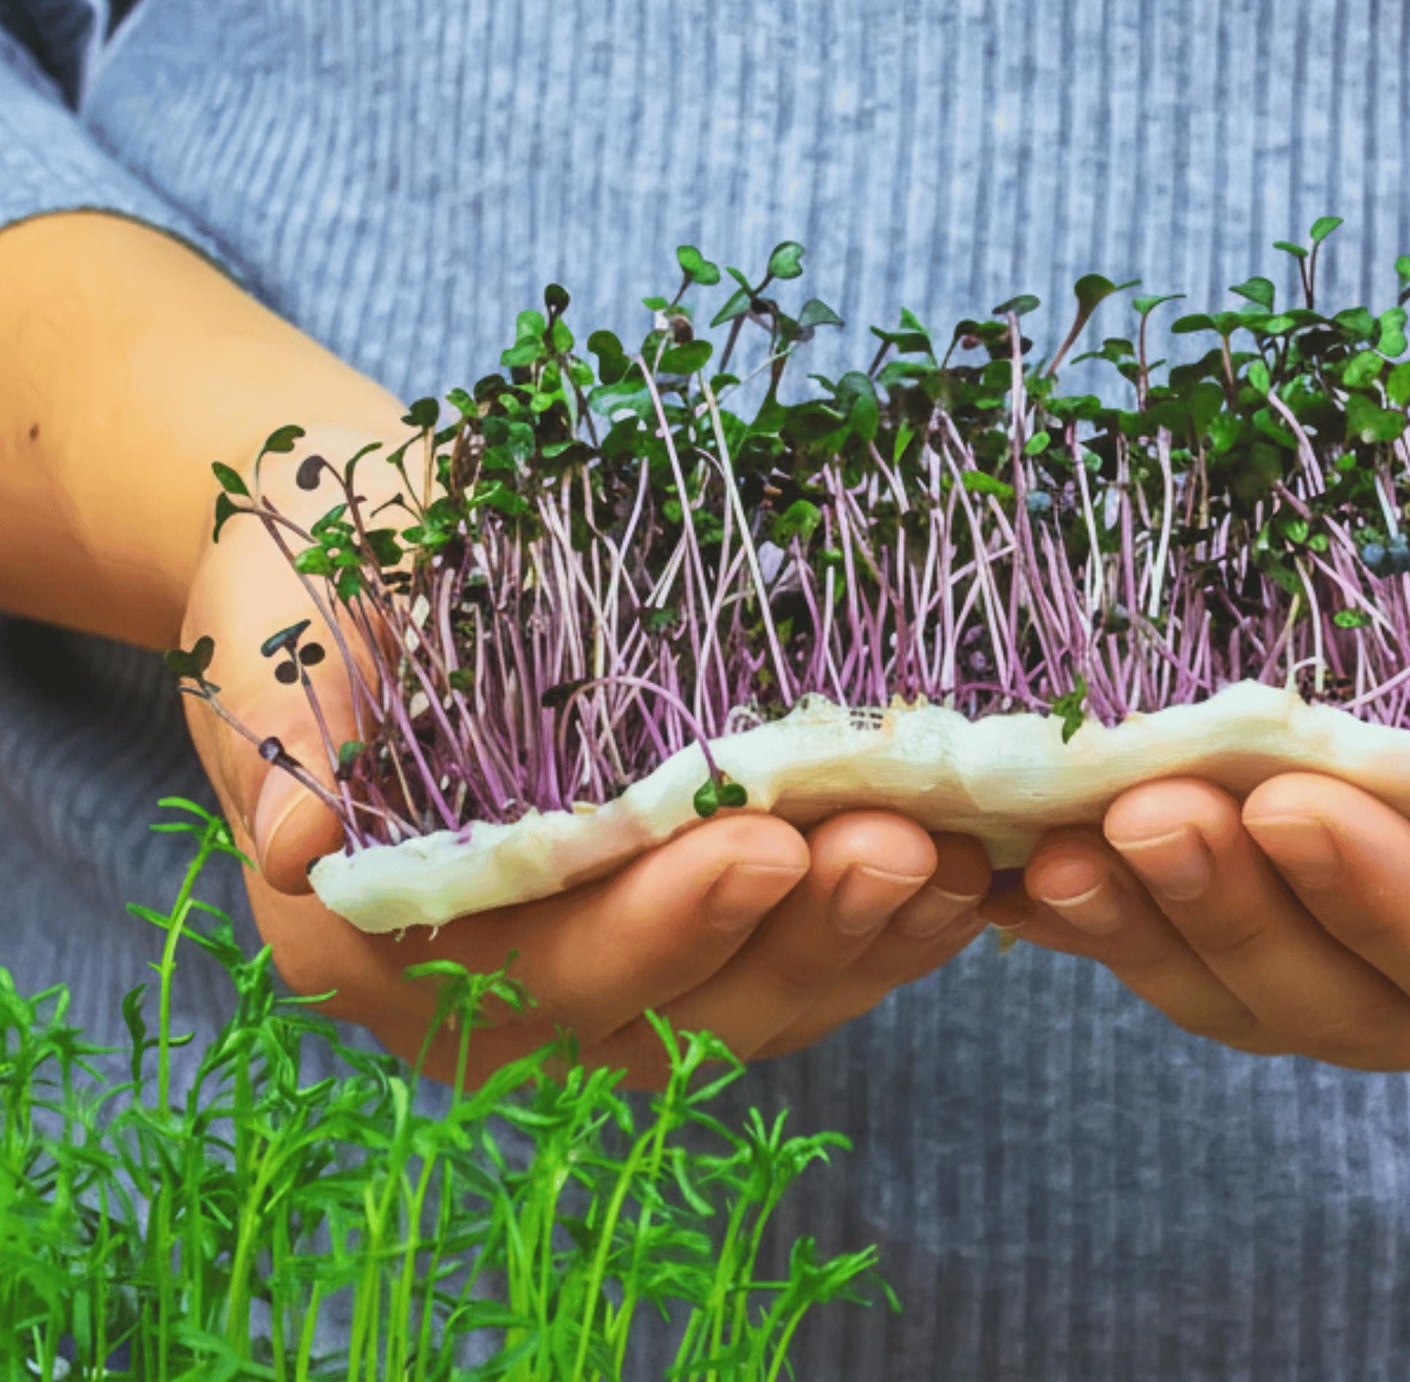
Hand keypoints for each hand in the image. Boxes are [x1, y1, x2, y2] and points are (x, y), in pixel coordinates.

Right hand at [181, 426, 990, 1086]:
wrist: (384, 562)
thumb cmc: (327, 588)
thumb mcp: (278, 634)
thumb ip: (280, 733)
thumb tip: (295, 844)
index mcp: (392, 946)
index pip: (533, 968)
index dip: (649, 924)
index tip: (752, 845)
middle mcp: (508, 998)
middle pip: (672, 1009)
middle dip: (794, 933)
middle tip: (895, 844)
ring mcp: (616, 980)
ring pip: (760, 1002)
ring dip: (865, 939)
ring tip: (955, 854)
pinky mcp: (701, 940)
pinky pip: (805, 966)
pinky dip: (889, 930)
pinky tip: (970, 870)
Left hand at [1004, 462, 1409, 1088]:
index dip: (1387, 891)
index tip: (1292, 803)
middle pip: (1347, 996)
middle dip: (1238, 906)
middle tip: (1142, 810)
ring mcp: (1378, 988)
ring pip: (1247, 998)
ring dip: (1146, 927)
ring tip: (1056, 847)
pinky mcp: (1287, 946)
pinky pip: (1182, 959)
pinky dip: (1101, 925)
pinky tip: (1017, 874)